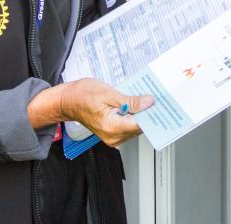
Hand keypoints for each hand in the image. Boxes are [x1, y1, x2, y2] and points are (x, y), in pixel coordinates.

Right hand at [29, 78, 153, 146]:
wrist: (67, 101)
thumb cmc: (82, 95)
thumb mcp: (109, 93)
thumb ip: (131, 101)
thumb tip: (148, 103)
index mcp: (112, 127)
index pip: (141, 125)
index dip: (153, 114)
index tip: (163, 105)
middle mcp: (113, 137)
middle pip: (140, 127)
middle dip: (149, 113)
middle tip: (158, 98)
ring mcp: (113, 137)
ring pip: (136, 127)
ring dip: (142, 114)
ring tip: (147, 99)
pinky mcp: (113, 133)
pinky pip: (129, 125)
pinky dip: (134, 116)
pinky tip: (137, 104)